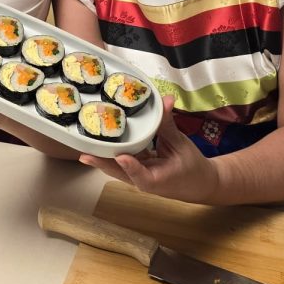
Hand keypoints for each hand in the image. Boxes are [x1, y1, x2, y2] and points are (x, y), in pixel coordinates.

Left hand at [78, 97, 219, 202]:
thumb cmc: (192, 167)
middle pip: (118, 171)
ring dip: (101, 155)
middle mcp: (141, 180)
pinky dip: (111, 150)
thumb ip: (168, 124)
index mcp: (156, 180)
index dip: (130, 166)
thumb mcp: (181, 145)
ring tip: (83, 143)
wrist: (200, 184)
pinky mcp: (135, 168)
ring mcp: (136, 175)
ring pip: (116, 166)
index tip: (122, 156)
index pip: (140, 176)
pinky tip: (98, 140)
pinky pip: (121, 160)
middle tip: (83, 150)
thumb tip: (165, 100)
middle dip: (101, 160)